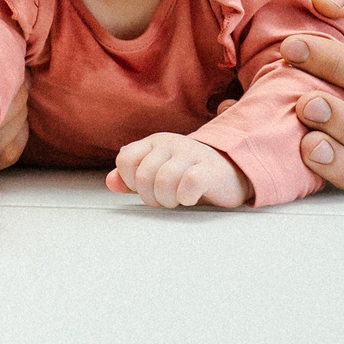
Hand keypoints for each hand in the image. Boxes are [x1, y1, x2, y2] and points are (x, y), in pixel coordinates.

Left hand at [109, 134, 250, 208]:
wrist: (233, 172)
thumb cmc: (191, 174)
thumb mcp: (159, 173)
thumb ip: (133, 178)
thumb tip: (110, 182)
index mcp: (155, 142)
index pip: (125, 160)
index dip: (130, 181)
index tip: (144, 189)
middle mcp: (170, 143)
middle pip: (143, 176)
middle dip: (150, 197)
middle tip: (163, 200)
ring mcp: (190, 154)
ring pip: (163, 181)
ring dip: (167, 200)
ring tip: (176, 201)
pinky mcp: (208, 169)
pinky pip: (188, 184)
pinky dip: (186, 198)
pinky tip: (190, 198)